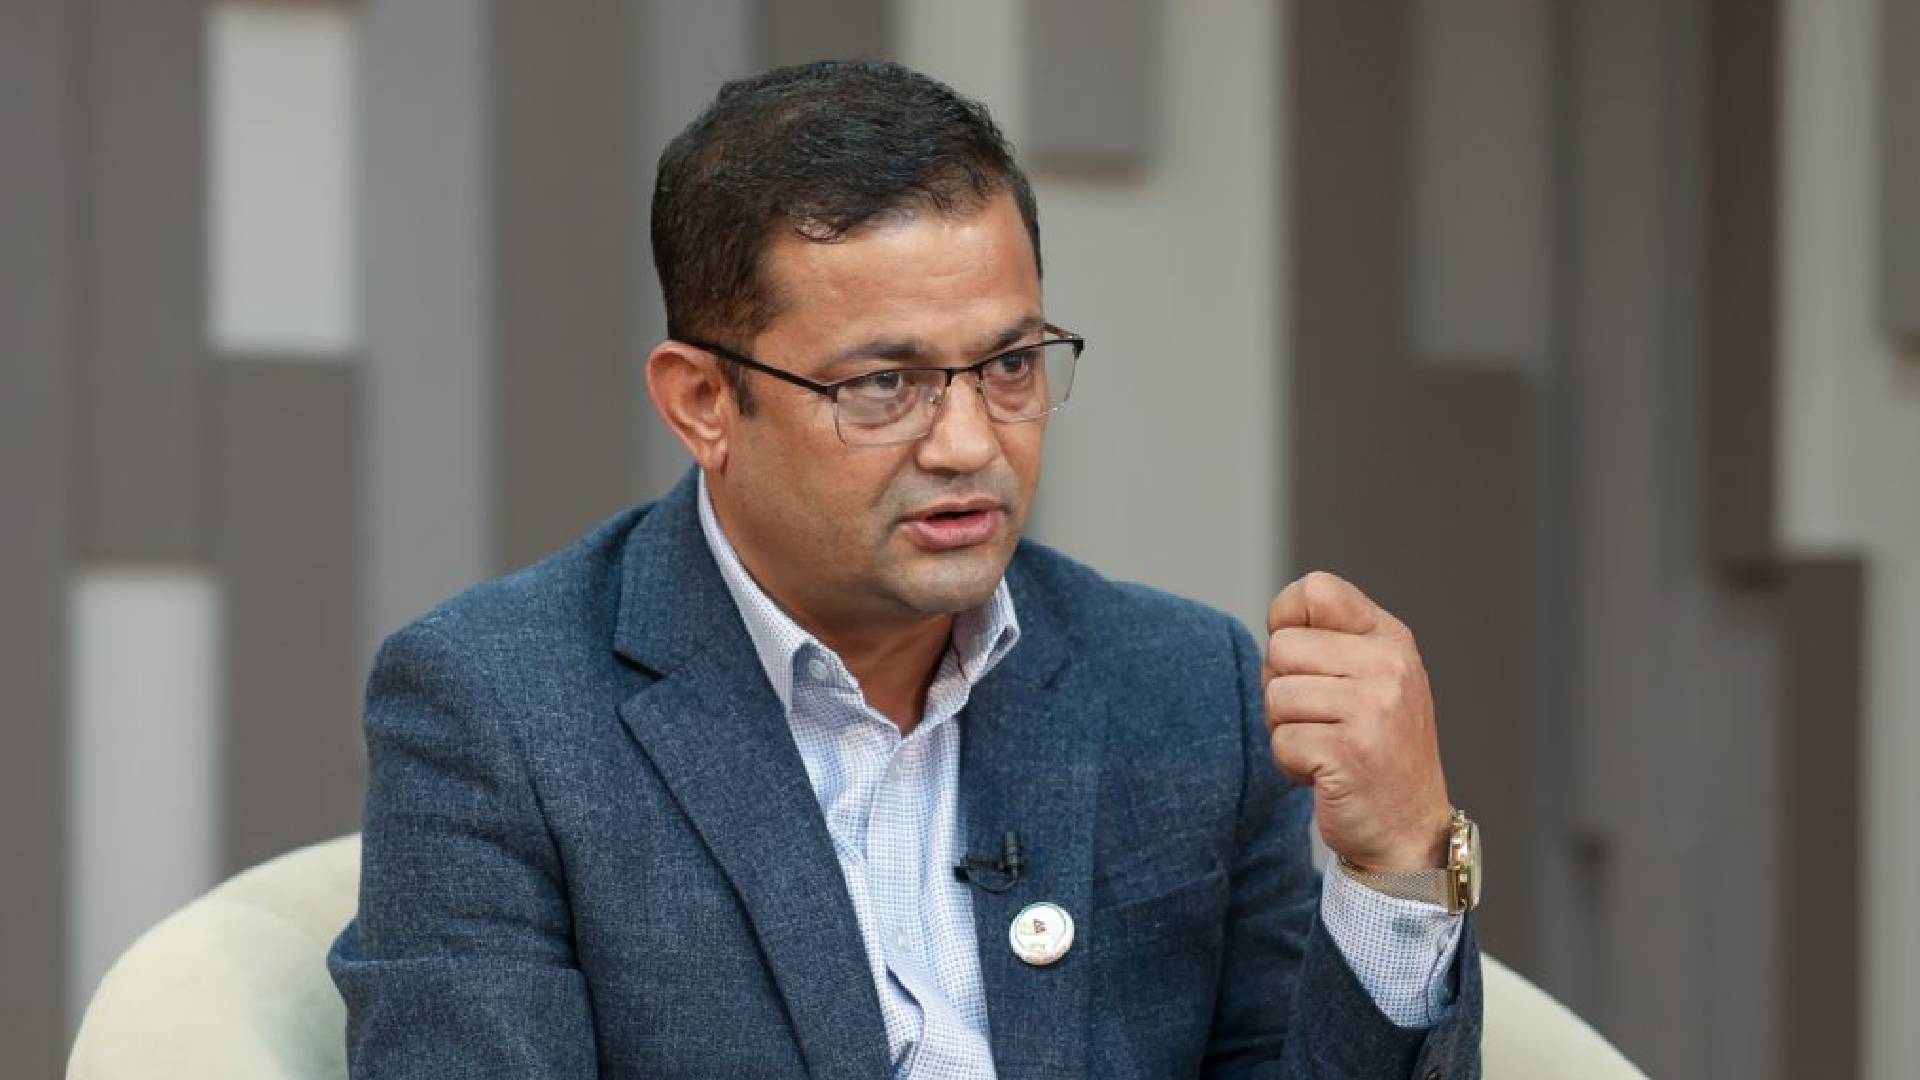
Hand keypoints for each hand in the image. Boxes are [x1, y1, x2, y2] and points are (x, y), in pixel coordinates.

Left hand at [1262, 571, 1451, 872]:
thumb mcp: (1369, 680)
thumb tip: (1276, 623)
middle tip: (1317, 719)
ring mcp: (1374, 708)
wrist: (1408, 830)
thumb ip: (1331, 643)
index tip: (1299, 659)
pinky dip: (1290, 764)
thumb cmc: (1373, 749)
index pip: (1316, 589)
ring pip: (1276, 696)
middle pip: (1281, 647)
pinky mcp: (1351, 751)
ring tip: (1324, 747)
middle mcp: (1389, 665)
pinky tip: (1324, 773)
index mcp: (1391, 638)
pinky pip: (1282, 741)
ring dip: (1285, 730)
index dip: (1286, 619)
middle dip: (1282, 688)